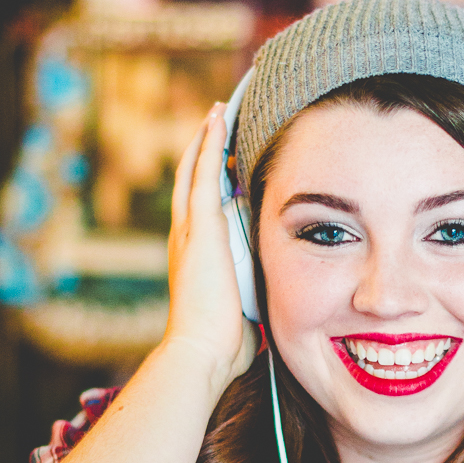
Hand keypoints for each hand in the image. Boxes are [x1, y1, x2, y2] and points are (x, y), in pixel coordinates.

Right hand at [163, 104, 257, 397]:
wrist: (202, 352)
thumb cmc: (223, 344)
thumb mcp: (244, 310)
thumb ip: (256, 295)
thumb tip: (278, 304)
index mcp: (196, 257)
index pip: (202, 208)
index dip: (211, 181)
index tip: (226, 159)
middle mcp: (185, 238)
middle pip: (190, 181)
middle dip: (204, 150)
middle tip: (217, 120)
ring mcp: (189, 231)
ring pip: (193, 170)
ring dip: (206, 138)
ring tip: (218, 109)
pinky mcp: (199, 227)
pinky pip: (202, 173)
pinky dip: (208, 143)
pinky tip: (217, 117)